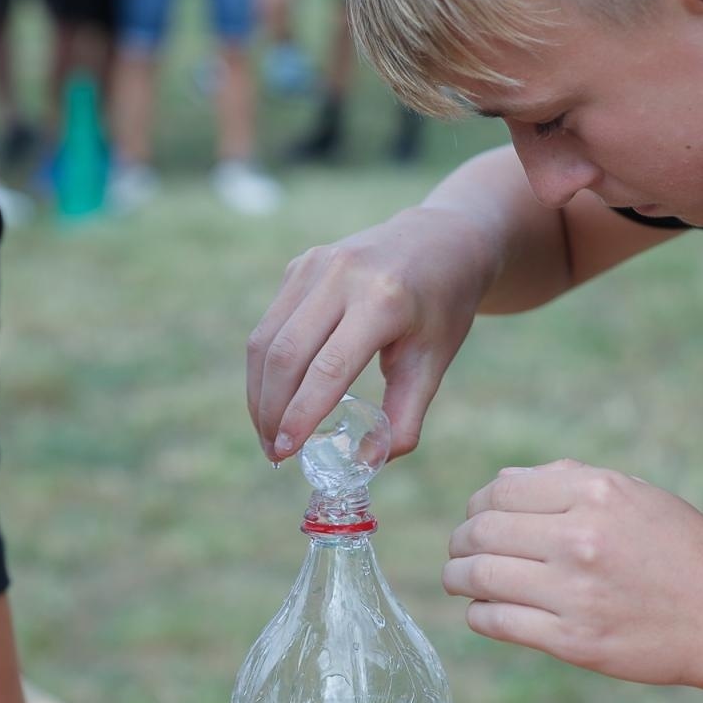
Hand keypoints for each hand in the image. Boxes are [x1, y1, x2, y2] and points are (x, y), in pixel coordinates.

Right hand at [247, 205, 504, 462]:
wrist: (441, 241)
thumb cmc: (443, 308)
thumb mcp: (435, 363)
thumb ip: (405, 416)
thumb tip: (368, 462)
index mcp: (383, 300)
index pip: (328, 368)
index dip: (300, 414)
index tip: (285, 453)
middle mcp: (342, 275)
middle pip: (285, 355)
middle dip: (271, 411)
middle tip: (275, 453)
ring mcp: (314, 265)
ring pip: (265, 340)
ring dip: (259, 393)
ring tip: (269, 433)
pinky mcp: (299, 265)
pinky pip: (270, 323)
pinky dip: (265, 367)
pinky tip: (275, 397)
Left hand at [444, 460, 702, 690]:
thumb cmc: (684, 552)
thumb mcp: (637, 495)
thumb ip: (569, 482)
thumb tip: (502, 481)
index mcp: (596, 494)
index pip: (500, 490)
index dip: (476, 504)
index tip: (476, 518)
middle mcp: (581, 539)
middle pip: (481, 531)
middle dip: (459, 541)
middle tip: (459, 552)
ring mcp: (575, 592)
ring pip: (478, 576)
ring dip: (457, 577)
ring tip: (460, 580)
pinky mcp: (573, 641)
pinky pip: (496, 621)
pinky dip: (479, 614)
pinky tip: (486, 610)